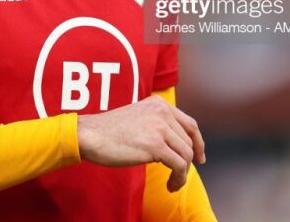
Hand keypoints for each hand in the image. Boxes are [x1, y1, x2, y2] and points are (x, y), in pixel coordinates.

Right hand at [76, 95, 205, 191]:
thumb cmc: (109, 131)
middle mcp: (162, 112)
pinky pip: (179, 165)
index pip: (190, 124)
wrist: (91, 135)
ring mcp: (159, 128)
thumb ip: (156, 123)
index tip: (199, 157)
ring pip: (187, 154)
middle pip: (189, 141)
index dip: (198, 142)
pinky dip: (179, 179)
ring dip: (183, 173)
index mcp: (158, 104)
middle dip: (189, 162)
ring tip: (173, 183)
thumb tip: (175, 144)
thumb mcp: (137, 117)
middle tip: (180, 176)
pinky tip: (170, 186)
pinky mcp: (155, 146)